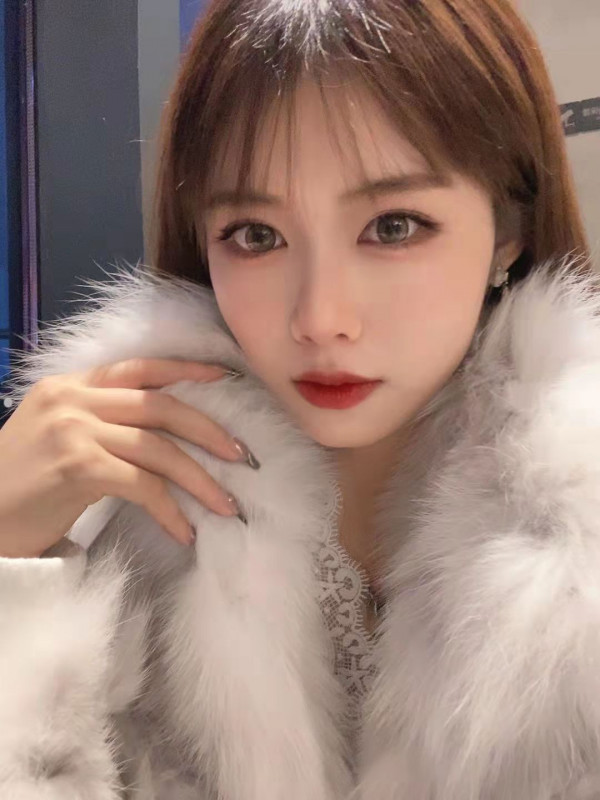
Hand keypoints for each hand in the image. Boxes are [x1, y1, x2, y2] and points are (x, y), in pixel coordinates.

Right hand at [0, 358, 256, 557]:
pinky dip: (170, 509)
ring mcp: (73, 429)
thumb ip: (100, 423)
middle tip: (242, 455)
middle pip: (159, 405)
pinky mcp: (76, 465)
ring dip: (199, 478)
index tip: (226, 376)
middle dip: (208, 430)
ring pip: (158, 446)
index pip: (139, 367)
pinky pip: (142, 485)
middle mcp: (72, 398)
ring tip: (227, 504)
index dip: (186, 369)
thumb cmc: (19, 488)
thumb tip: (164, 437)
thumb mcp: (57, 438)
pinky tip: (185, 530)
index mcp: (69, 385)